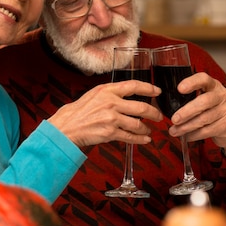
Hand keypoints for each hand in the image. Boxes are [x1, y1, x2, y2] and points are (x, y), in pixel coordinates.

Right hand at [48, 80, 162, 146]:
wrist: (67, 126)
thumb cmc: (80, 110)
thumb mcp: (95, 94)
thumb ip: (112, 93)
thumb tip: (131, 94)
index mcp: (107, 90)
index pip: (134, 86)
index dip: (149, 88)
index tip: (157, 91)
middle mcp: (111, 103)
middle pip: (142, 107)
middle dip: (154, 113)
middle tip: (158, 116)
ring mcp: (111, 118)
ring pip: (138, 124)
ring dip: (146, 128)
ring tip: (148, 130)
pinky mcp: (110, 133)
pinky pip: (130, 137)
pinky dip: (140, 139)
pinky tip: (144, 139)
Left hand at [168, 72, 225, 155]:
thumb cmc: (214, 111)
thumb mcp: (206, 99)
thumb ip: (191, 98)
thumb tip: (165, 105)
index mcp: (214, 86)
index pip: (204, 79)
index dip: (192, 82)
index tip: (179, 89)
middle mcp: (222, 96)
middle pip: (204, 102)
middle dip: (186, 111)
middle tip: (174, 119)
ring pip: (204, 119)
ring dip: (186, 127)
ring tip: (174, 131)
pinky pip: (207, 131)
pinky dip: (194, 135)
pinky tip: (186, 137)